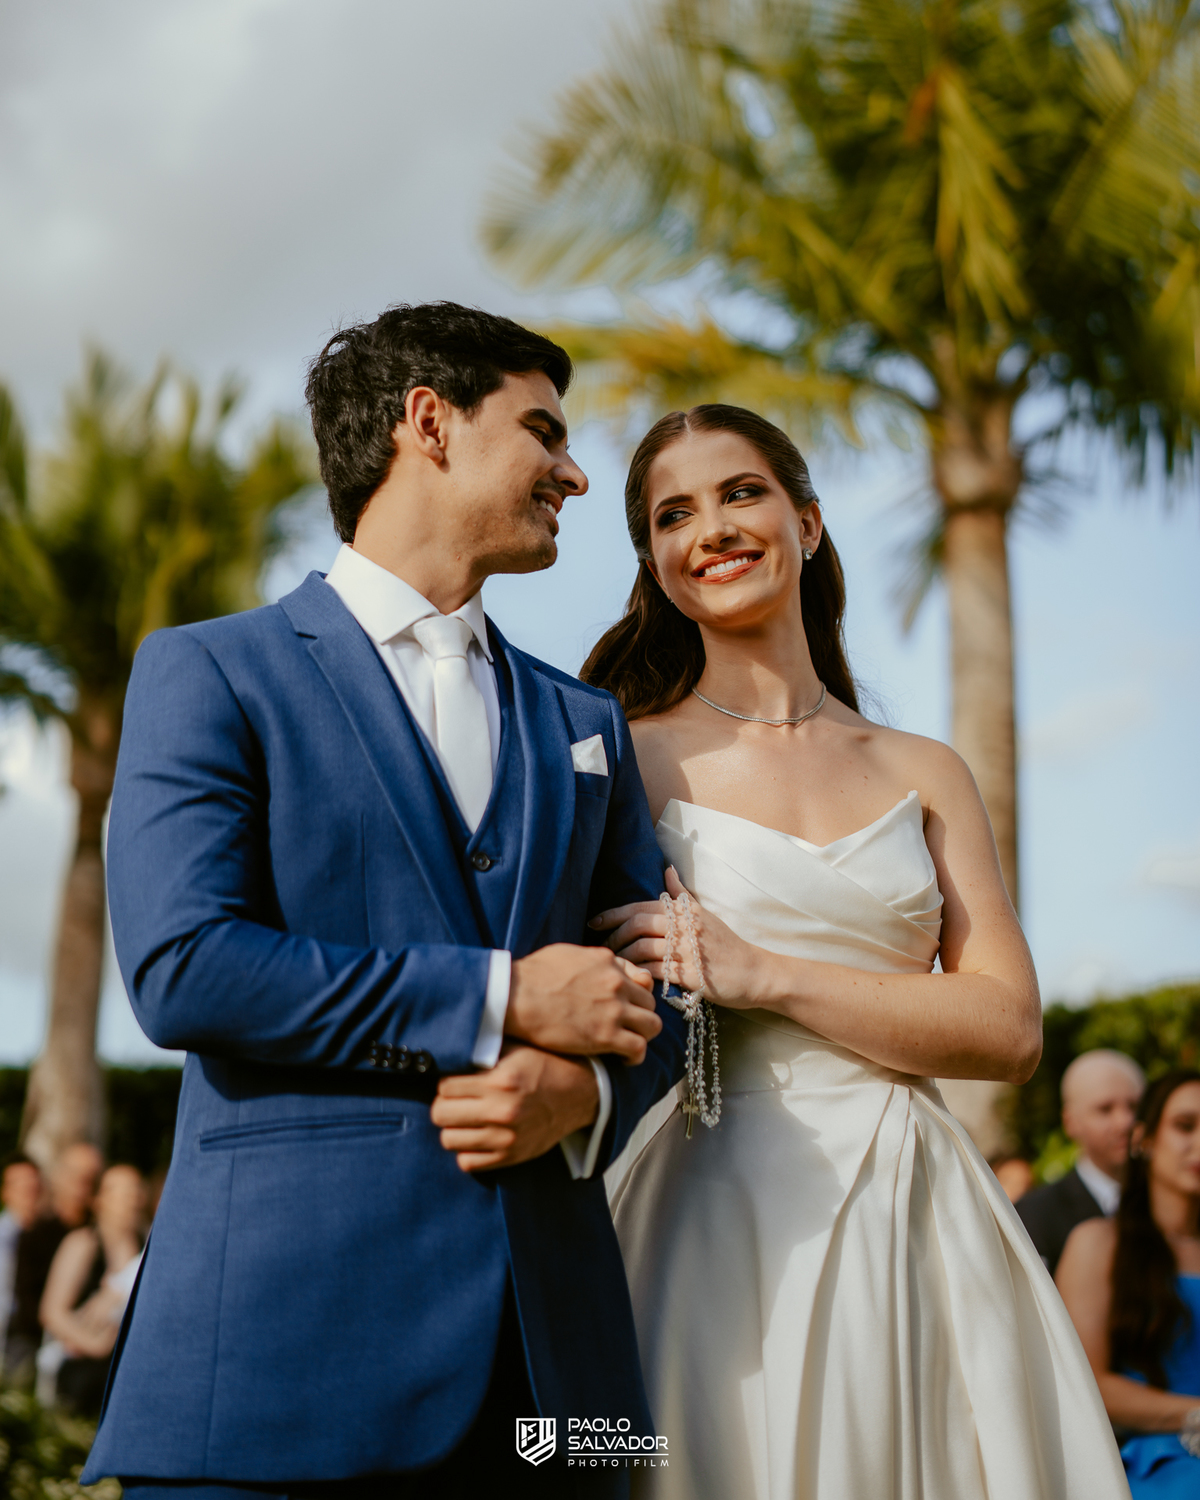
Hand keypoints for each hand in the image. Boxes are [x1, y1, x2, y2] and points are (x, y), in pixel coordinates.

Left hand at [431, 1043, 599, 1171]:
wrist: (580, 1095)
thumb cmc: (545, 1067)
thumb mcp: (517, 1049)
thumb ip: (484, 1050)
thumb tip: (451, 1050)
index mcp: (501, 1080)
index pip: (445, 1086)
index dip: (445, 1083)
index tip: (454, 1082)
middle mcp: (501, 1110)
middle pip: (440, 1114)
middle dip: (443, 1105)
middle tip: (454, 1101)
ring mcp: (506, 1137)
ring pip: (448, 1139)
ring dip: (452, 1128)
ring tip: (464, 1119)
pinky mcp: (511, 1156)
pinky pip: (467, 1162)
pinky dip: (466, 1150)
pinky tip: (476, 1137)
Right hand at [506, 944, 660, 1062]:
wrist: (515, 996)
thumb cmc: (531, 975)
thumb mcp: (566, 953)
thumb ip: (590, 959)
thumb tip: (595, 964)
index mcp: (607, 962)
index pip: (641, 978)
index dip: (637, 994)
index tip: (629, 1005)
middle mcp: (616, 983)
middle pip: (650, 1003)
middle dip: (642, 1015)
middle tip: (629, 1028)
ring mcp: (614, 1010)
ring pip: (653, 1025)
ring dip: (644, 1035)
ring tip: (630, 1043)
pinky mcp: (606, 1035)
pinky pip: (639, 1048)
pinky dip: (636, 1056)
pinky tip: (625, 1060)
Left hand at [589, 866, 759, 1009]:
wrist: (754, 972)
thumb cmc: (725, 944)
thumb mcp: (704, 913)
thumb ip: (682, 894)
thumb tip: (668, 869)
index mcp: (684, 909)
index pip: (639, 906)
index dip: (613, 914)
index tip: (594, 922)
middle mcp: (684, 925)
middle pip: (636, 924)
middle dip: (614, 935)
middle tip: (603, 947)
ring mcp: (687, 949)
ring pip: (641, 948)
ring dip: (622, 957)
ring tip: (615, 964)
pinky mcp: (689, 973)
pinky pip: (653, 971)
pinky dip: (637, 973)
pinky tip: (631, 976)